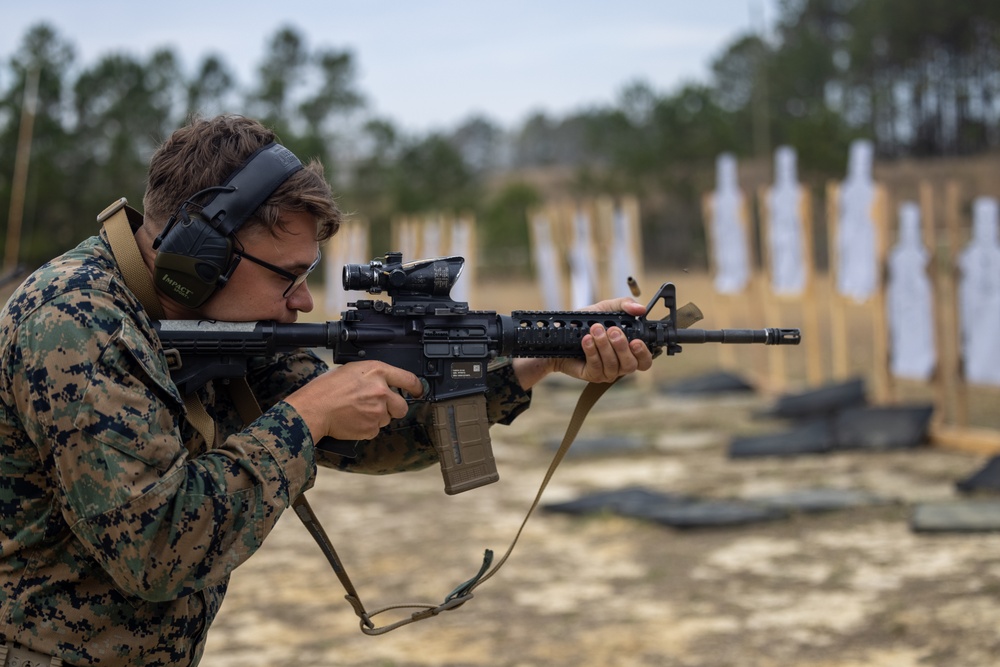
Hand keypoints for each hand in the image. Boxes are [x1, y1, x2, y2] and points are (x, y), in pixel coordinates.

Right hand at [285, 361, 423, 441]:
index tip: (418, 391)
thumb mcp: (350, 370)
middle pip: (402, 406)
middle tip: (377, 407)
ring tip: (356, 412)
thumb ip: (371, 376)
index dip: (416, 387)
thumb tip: (382, 382)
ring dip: (376, 418)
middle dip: (393, 408)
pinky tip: (352, 421)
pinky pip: (375, 430)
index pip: (408, 379)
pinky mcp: (371, 428)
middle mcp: (381, 391)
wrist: (313, 409)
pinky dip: (366, 428)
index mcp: (376, 372)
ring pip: (386, 419)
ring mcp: (378, 411)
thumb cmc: (325, 389)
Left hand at [513, 296, 653, 388]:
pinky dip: (592, 352)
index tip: (636, 341)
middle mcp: (621, 364)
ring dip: (604, 346)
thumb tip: (641, 309)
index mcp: (629, 351)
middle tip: (612, 330)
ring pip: (613, 366)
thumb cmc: (587, 323)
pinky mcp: (592, 376)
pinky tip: (586, 340)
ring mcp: (607, 372)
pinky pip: (596, 367)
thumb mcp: (606, 309)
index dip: (643, 353)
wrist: (563, 333)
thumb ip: (624, 305)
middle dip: (621, 347)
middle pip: (630, 365)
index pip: (645, 360)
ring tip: (595, 330)